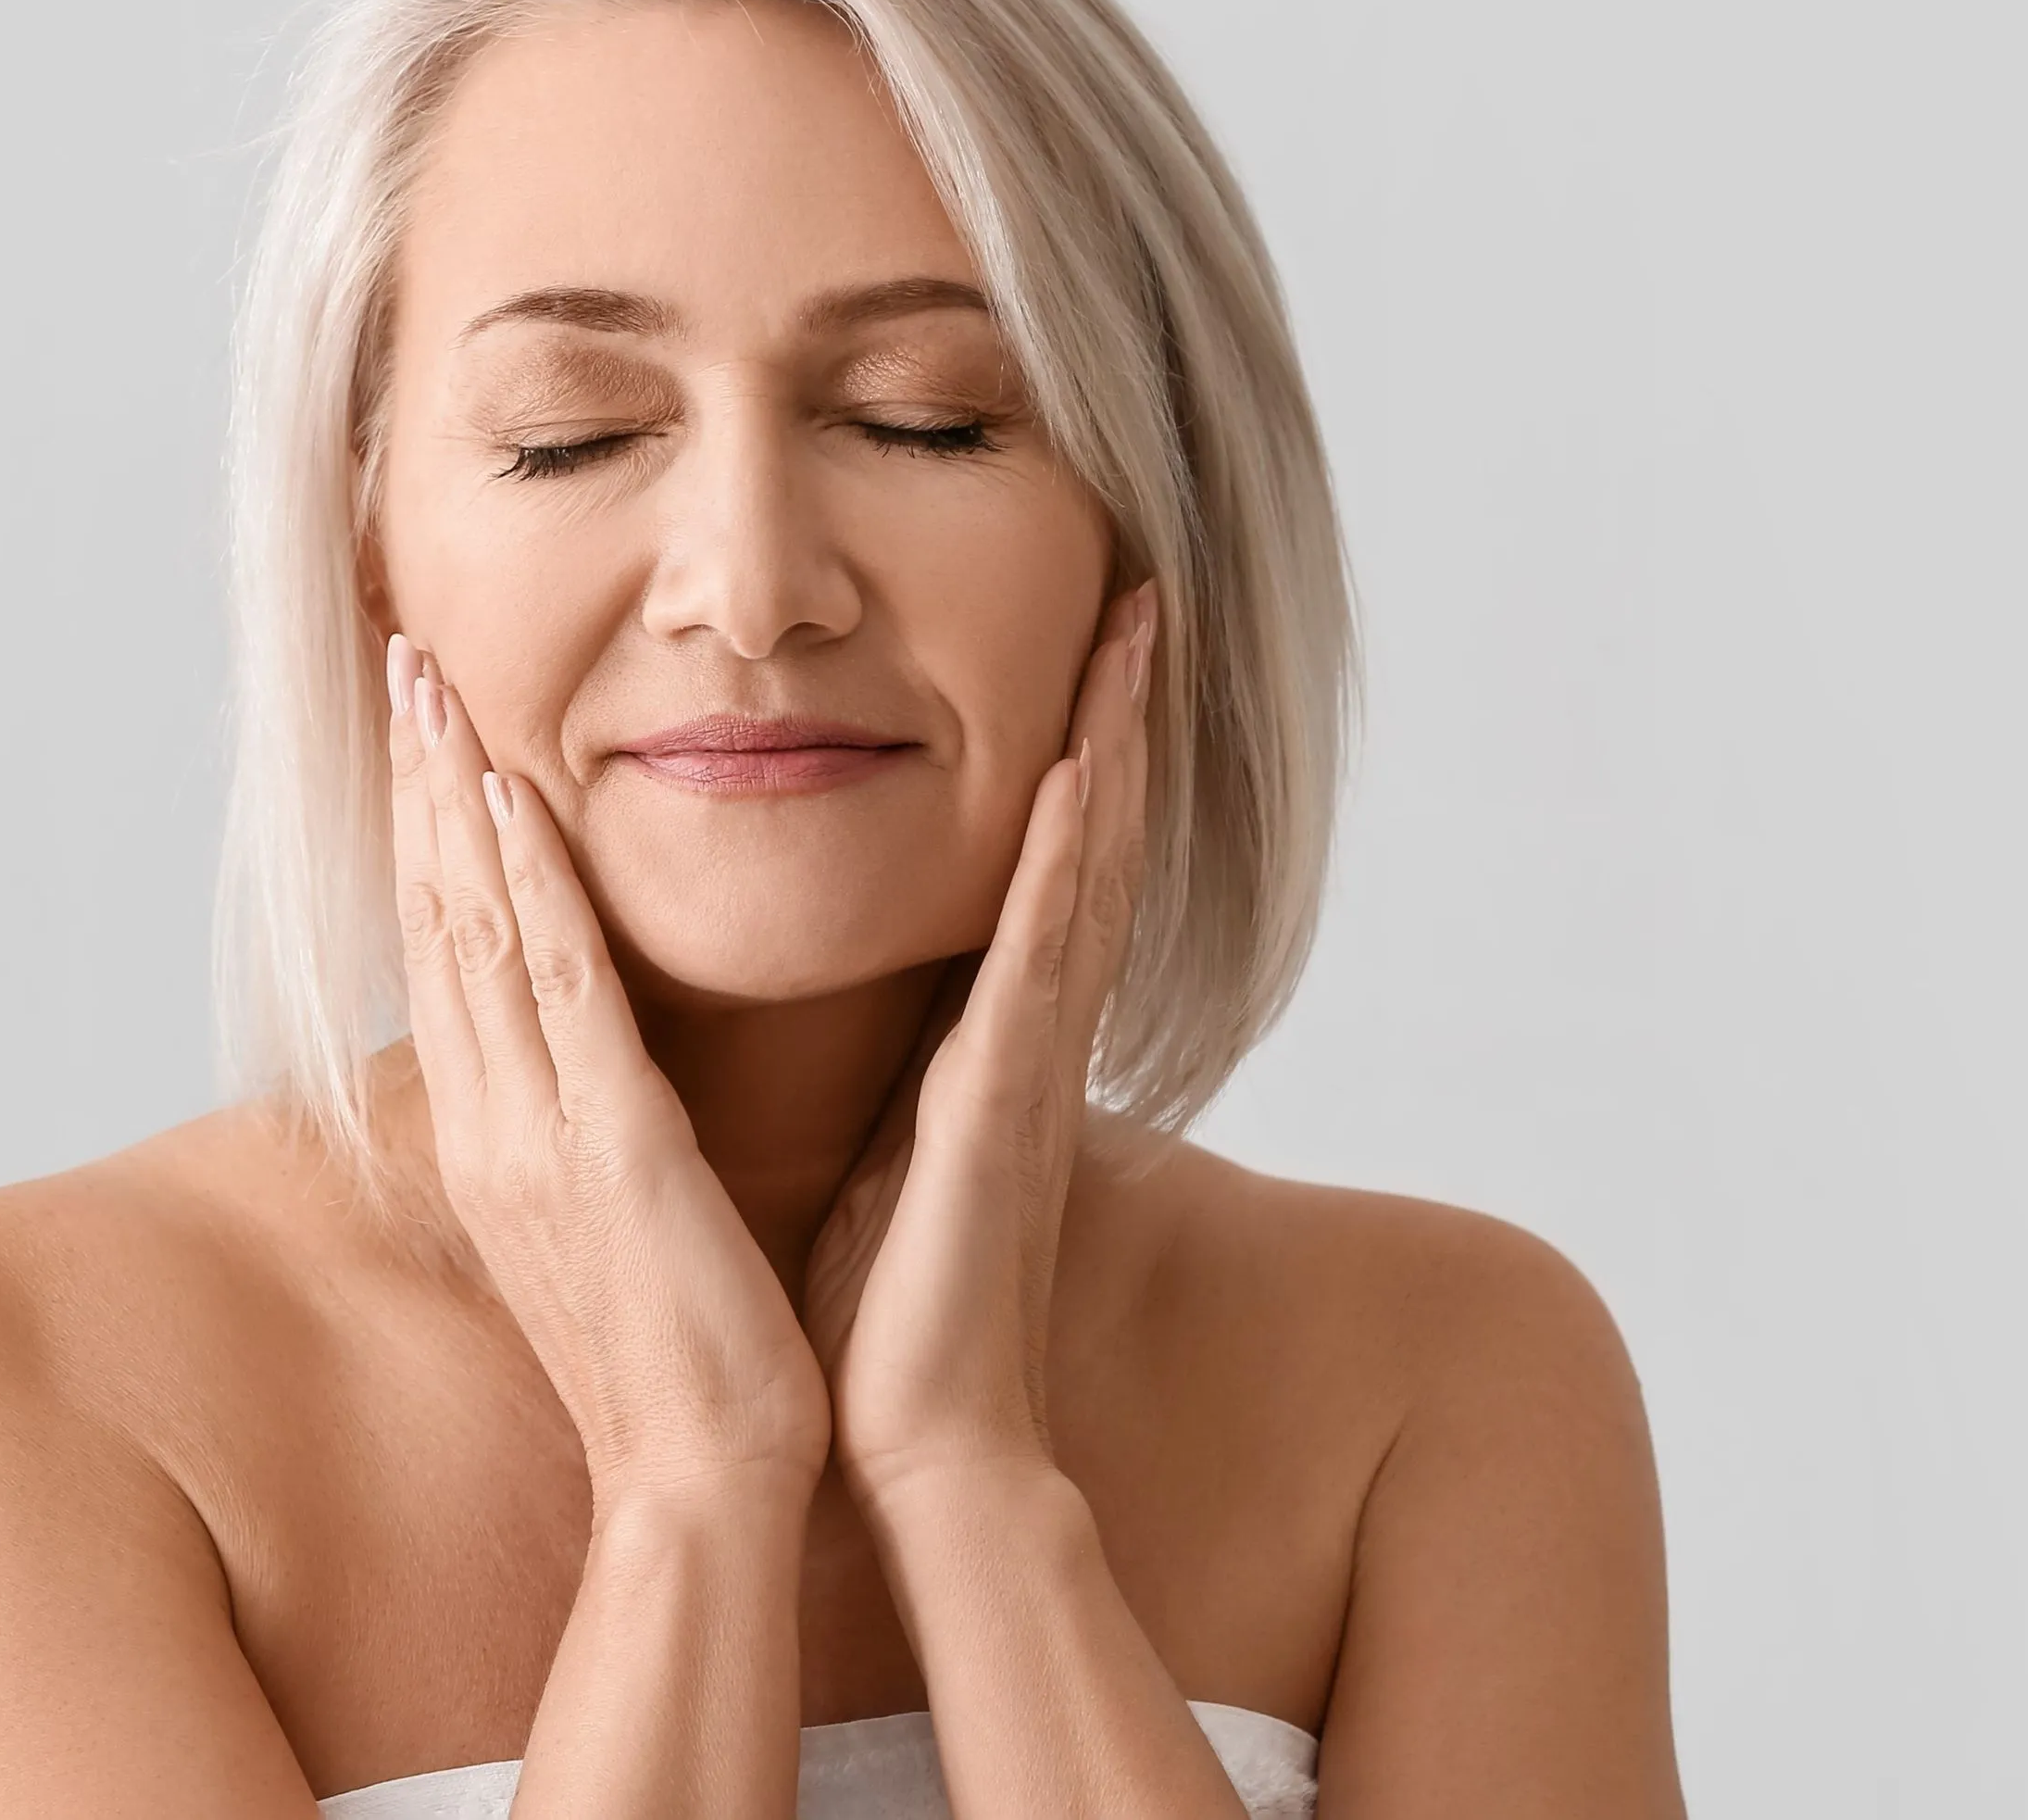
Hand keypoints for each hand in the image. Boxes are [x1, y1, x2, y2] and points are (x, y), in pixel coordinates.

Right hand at [386, 635, 832, 1512]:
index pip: (448, 952)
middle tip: (402, 661)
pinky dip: (530, 896)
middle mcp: (491, 1124)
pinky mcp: (612, 1153)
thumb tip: (580, 1058)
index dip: (429, 831)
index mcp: (495, 1137)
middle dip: (418, 784)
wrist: (704, 1482)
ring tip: (433, 689)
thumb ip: (582, 1125)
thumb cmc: (676, 1355)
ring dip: (453, 801)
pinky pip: (561, 998)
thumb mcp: (606, 1218)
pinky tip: (514, 808)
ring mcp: (539, 1136)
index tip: (423, 728)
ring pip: (479, 934)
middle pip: (438, 919)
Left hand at [801, 581, 1158, 1509]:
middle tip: (1141, 592)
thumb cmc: (891, 1303)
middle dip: (1115, 715)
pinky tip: (1079, 771)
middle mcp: (1029, 1032)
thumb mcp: (892, 1139)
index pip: (1044, 867)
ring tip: (1133, 631)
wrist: (913, 1435)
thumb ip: (909, 1064)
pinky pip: (1043, 958)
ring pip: (1086, 871)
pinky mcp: (1003, 1103)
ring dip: (1110, 747)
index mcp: (993, 1038)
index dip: (1075, 753)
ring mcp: (1027, 1061)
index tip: (1086, 645)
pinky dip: (1068, 859)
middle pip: (1089, 840)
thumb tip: (885, 1007)